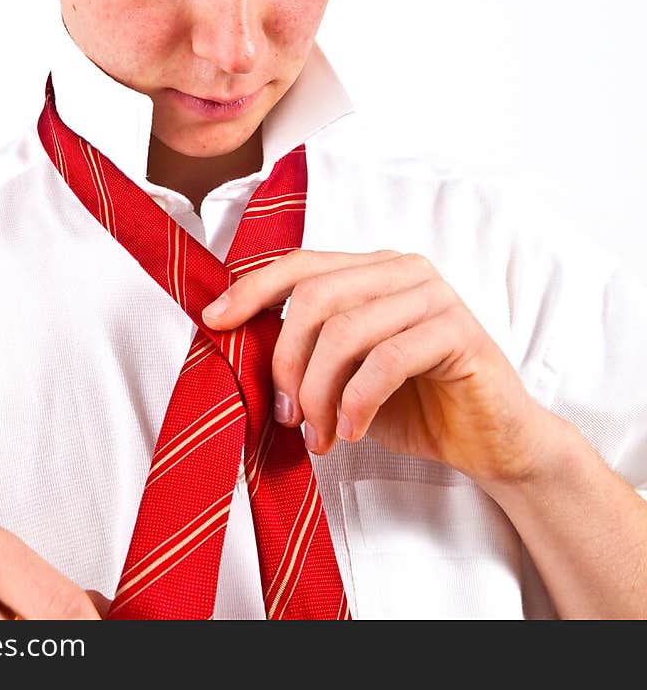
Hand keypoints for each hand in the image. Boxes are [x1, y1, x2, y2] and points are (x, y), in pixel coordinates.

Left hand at [202, 248, 555, 485]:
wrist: (493, 443)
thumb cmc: (416, 407)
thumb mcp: (347, 374)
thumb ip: (309, 350)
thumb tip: (237, 346)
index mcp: (371, 269)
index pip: (299, 264)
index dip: (251, 290)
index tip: (214, 322)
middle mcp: (401, 270)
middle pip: (314, 298)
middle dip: (287, 362)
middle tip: (286, 415)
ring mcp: (434, 295)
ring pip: (346, 331)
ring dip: (320, 392)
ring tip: (318, 435)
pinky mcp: (459, 331)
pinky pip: (387, 359)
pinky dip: (358, 400)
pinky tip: (352, 430)